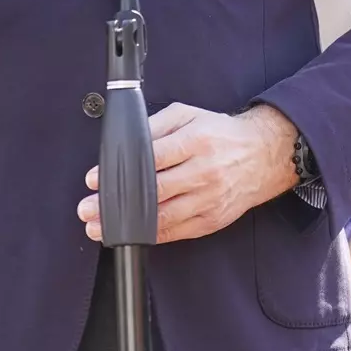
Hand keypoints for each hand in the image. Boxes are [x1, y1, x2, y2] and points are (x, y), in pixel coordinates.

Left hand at [77, 104, 296, 245]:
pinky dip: (151, 235)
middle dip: (115, 203)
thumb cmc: (221, 135)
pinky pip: (176, 231)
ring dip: (127, 225)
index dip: (119, 172)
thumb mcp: (189, 115)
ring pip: (162, 218)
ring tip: (100, 227)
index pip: (150, 159)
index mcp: (196, 142)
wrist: (262, 155)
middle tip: (88, 208)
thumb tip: (127, 142)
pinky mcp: (212, 220)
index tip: (94, 179)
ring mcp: (209, 200)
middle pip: (152, 192)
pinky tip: (131, 233)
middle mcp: (204, 172)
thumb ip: (157, 125)